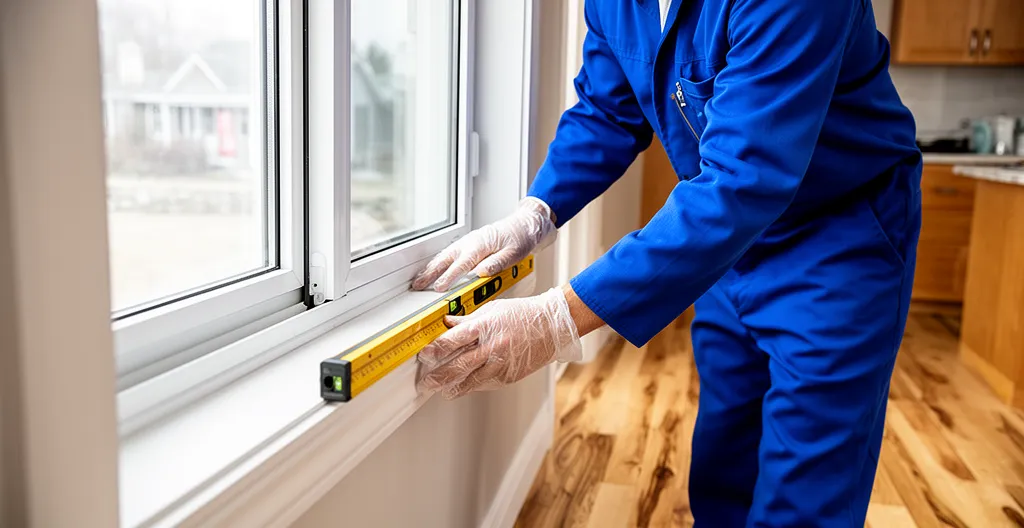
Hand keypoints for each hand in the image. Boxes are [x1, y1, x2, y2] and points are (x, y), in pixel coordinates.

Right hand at [411, 197, 555, 291]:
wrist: (524, 224)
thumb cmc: (521, 238)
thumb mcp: (514, 253)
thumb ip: (497, 262)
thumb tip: (481, 272)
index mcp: (480, 245)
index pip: (461, 265)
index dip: (448, 277)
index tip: (438, 288)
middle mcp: (470, 242)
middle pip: (445, 259)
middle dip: (430, 273)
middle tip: (417, 285)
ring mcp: (468, 241)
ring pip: (444, 256)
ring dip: (430, 268)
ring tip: (418, 280)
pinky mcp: (469, 243)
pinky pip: (449, 253)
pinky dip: (438, 262)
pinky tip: (432, 269)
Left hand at [416, 287, 582, 398]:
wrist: (552, 326)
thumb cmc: (524, 314)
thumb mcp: (493, 310)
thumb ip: (468, 320)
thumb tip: (447, 323)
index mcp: (485, 326)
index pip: (453, 340)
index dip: (436, 349)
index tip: (425, 355)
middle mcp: (492, 346)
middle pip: (459, 365)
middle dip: (439, 376)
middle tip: (427, 382)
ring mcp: (501, 363)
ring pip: (472, 381)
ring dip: (454, 388)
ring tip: (444, 391)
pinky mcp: (509, 375)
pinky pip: (487, 383)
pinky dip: (475, 386)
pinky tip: (466, 387)